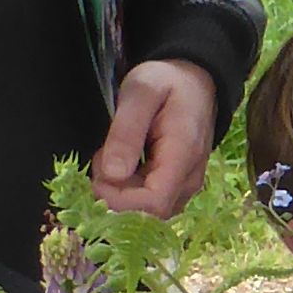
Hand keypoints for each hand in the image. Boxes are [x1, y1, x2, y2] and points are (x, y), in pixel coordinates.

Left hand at [93, 59, 215, 217]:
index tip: (98, 176)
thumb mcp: (140, 93)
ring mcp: (186, 185)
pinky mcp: (178, 186)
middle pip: (148, 212)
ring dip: (120, 191)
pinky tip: (124, 162)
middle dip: (115, 193)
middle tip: (103, 156)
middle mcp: (189, 179)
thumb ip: (125, 132)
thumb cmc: (166, 82)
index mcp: (182, 156)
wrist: (195, 80)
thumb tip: (112, 175)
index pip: (153, 204)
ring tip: (113, 154)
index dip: (119, 200)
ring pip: (147, 211)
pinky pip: (150, 202)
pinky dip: (128, 189)